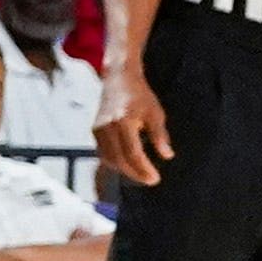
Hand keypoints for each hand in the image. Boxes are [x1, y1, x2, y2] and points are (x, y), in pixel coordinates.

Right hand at [95, 62, 173, 186]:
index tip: (154, 178)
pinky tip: (128, 165)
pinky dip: (115, 162)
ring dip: (124, 170)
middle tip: (150, 180)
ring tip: (141, 175)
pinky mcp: (94, 131)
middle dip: (135, 173)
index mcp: (123, 122)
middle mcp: (107, 128)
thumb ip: (160, 135)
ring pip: (108, 159)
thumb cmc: (139, 95)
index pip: (132, 153)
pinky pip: (103, 153)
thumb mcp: (155, 112)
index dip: (143, 168)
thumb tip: (167, 156)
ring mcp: (98, 130)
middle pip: (119, 160)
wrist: (118, 79)